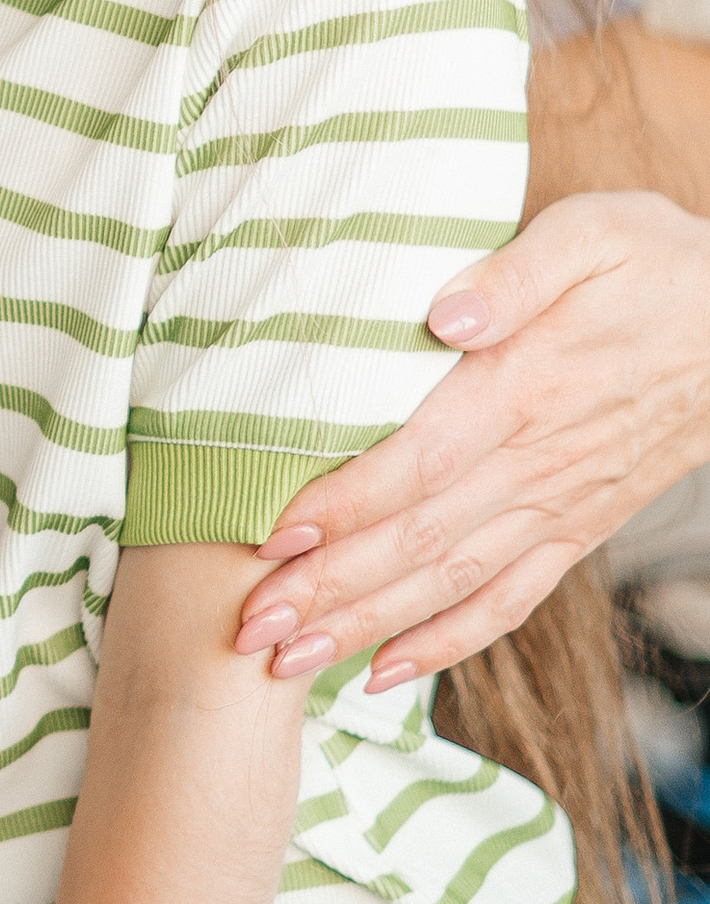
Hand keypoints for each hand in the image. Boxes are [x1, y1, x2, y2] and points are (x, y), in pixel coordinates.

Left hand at [232, 192, 709, 689]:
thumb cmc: (655, 264)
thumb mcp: (593, 234)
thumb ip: (516, 271)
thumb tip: (445, 311)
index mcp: (525, 389)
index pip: (418, 462)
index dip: (344, 505)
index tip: (272, 535)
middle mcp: (537, 463)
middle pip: (418, 540)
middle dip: (329, 589)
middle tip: (249, 625)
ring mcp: (558, 506)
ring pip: (450, 582)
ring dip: (365, 627)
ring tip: (289, 660)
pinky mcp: (576, 528)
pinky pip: (507, 600)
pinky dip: (446, 642)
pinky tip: (385, 669)